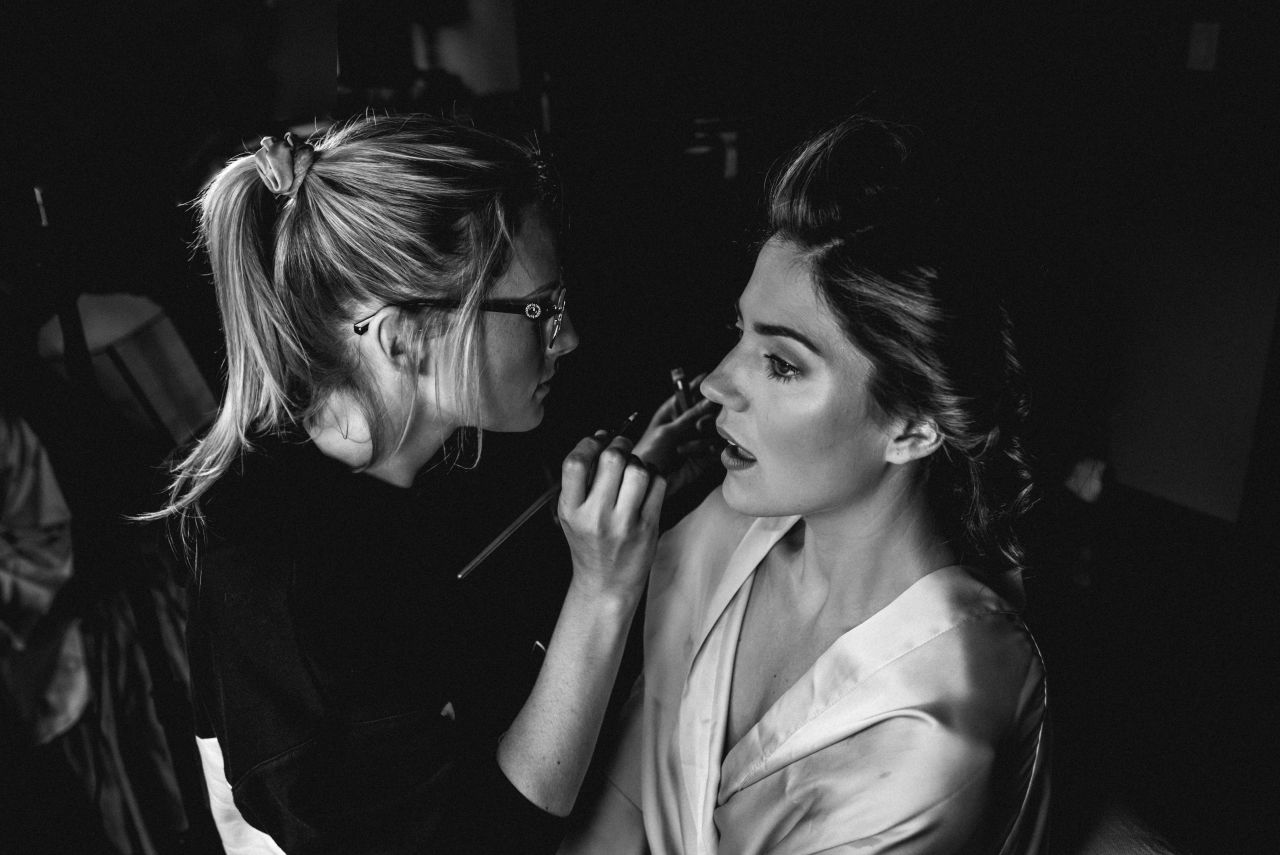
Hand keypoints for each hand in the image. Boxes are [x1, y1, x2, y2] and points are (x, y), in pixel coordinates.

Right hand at [558, 431, 666, 603]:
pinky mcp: (648, 527)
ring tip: (634, 468)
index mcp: (572, 510)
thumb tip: (602, 437)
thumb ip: (581, 481)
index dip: (589, 442)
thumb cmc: (590, 544)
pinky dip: (655, 475)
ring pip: (639, 469)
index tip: (598, 440)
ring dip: (638, 461)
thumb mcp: (572, 515)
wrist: (606, 585)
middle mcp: (596, 517)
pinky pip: (658, 483)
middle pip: (612, 459)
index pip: (576, 463)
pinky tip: (647, 483)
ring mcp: (624, 523)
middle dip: (619, 444)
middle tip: (621, 447)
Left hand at [632, 374, 720, 496]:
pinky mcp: (703, 457)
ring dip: (702, 438)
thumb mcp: (667, 431)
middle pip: (707, 410)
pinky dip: (711, 450)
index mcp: (672, 412)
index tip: (709, 379)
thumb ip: (690, 416)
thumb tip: (709, 400)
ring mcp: (695, 440)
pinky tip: (704, 453)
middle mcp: (686, 424)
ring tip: (685, 448)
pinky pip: (716, 448)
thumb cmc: (649, 454)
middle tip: (698, 426)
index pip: (688, 393)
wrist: (648, 484)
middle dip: (705, 417)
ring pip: (713, 430)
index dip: (698, 386)